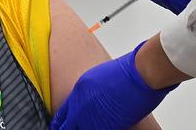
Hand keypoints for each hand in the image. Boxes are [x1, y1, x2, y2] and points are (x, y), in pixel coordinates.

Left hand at [51, 42, 176, 129]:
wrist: (138, 74)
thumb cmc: (125, 72)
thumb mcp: (98, 78)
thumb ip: (89, 93)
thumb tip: (91, 103)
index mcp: (78, 92)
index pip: (61, 114)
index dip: (60, 123)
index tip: (57, 127)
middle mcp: (81, 106)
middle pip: (68, 126)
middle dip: (70, 128)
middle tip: (72, 129)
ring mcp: (92, 118)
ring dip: (86, 129)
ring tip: (94, 124)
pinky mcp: (106, 126)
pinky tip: (106, 126)